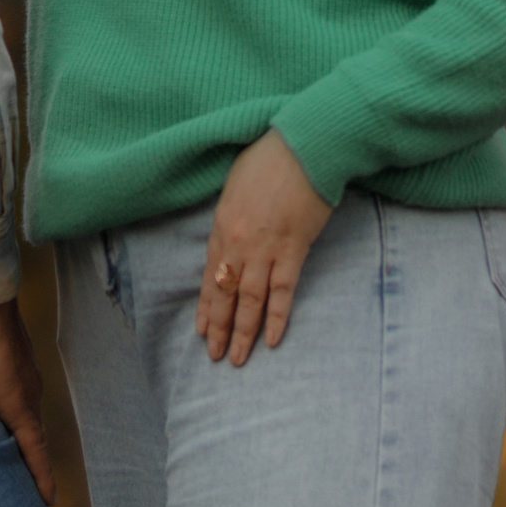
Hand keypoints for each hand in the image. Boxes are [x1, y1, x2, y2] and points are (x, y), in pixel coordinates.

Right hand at [0, 296, 55, 500]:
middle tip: (17, 489)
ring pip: (27, 446)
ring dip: (25, 470)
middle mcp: (24, 389)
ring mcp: (25, 400)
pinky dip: (40, 474)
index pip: (13, 415)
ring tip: (26, 499)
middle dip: (18, 459)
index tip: (8, 459)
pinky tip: (47, 499)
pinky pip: (34, 451)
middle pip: (21, 433)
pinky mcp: (21, 410)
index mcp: (10, 377)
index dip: (10, 438)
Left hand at [197, 132, 333, 364]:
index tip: (202, 330)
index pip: (209, 276)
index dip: (205, 306)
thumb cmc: (269, 159)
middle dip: (219, 328)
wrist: (303, 148)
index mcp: (221, 227)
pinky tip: (274, 339)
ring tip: (238, 358)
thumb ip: (230, 217)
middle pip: (226, 295)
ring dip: (244, 332)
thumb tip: (229, 238)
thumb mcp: (234, 187)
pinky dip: (278, 317)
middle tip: (216, 356)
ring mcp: (265, 249)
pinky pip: (283, 291)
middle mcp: (238, 244)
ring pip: (250, 301)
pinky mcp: (294, 250)